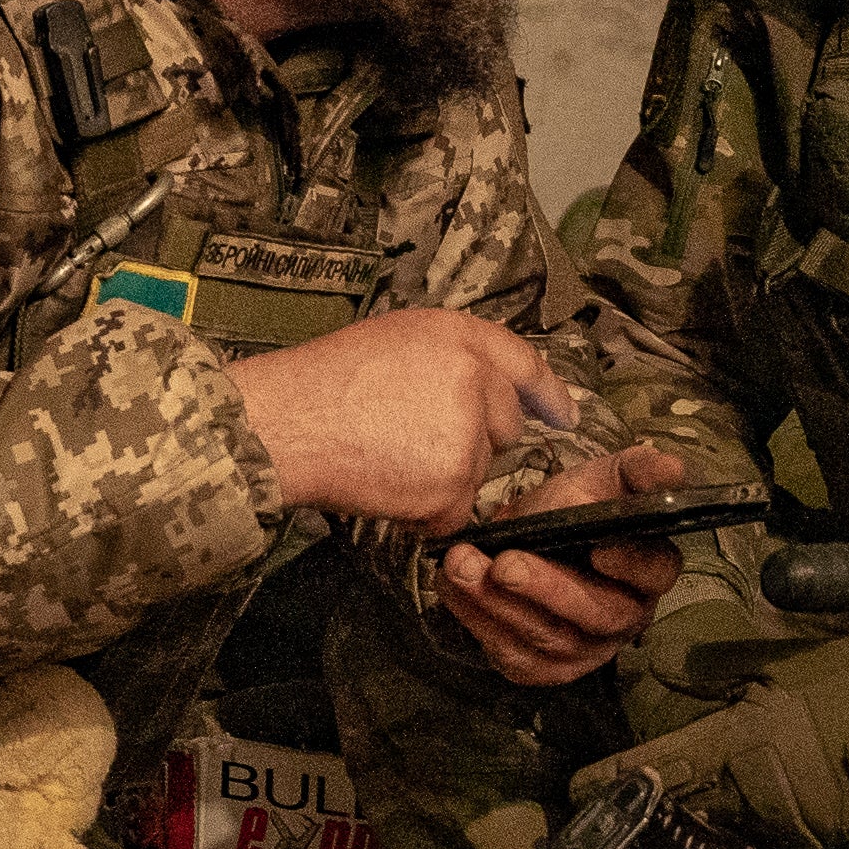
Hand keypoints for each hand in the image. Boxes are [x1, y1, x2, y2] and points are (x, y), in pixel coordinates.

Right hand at [226, 306, 576, 527]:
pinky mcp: (453, 482)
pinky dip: (426, 513)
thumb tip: (488, 390)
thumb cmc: (319, 385)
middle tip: (411, 439)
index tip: (565, 413)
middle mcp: (473, 377)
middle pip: (506, 426)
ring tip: (386, 456)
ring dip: (443, 479)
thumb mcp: (391, 341)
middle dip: (474, 441)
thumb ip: (448, 359)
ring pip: (479, 472)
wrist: (284, 424)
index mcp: (456, 335)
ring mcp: (466, 431)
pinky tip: (387, 486)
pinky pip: (456, 511)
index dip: (547, 392)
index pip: (522, 362)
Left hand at [432, 439, 697, 689]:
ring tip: (461, 566)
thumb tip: (672, 469)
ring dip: (500, 604)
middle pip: (594, 613)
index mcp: (649, 570)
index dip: (629, 563)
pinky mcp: (543, 666)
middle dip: (546, 588)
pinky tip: (454, 590)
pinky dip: (479, 622)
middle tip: (505, 563)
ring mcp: (585, 649)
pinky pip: (514, 655)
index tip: (597, 546)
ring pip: (548, 638)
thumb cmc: (570, 509)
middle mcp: (624, 617)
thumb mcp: (601, 479)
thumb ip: (636, 470)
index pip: (653, 572)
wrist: (524, 537)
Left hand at [568, 603, 848, 848]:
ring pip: (735, 818)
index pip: (659, 772)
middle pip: (692, 805)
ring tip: (746, 767)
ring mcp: (798, 819)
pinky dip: (770, 809)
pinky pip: (779, 828)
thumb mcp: (779, 656)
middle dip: (672, 792)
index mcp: (745, 739)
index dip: (612, 783)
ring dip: (726, 799)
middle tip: (654, 777)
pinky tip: (788, 779)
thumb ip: (711, 669)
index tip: (576, 794)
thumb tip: (650, 669)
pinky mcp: (830, 835)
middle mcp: (763, 790)